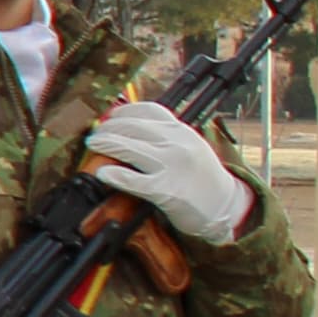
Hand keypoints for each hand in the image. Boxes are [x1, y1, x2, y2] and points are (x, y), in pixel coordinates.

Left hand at [85, 99, 248, 243]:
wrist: (224, 206)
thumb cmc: (202, 177)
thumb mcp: (189, 146)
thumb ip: (165, 136)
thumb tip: (128, 127)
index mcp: (182, 131)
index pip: (148, 110)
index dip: (123, 111)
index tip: (109, 117)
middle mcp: (177, 144)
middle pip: (132, 127)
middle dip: (107, 128)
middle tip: (94, 135)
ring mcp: (172, 166)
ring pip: (128, 148)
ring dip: (105, 144)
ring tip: (93, 145)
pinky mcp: (166, 190)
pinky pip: (133, 180)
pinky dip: (114, 175)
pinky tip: (102, 174)